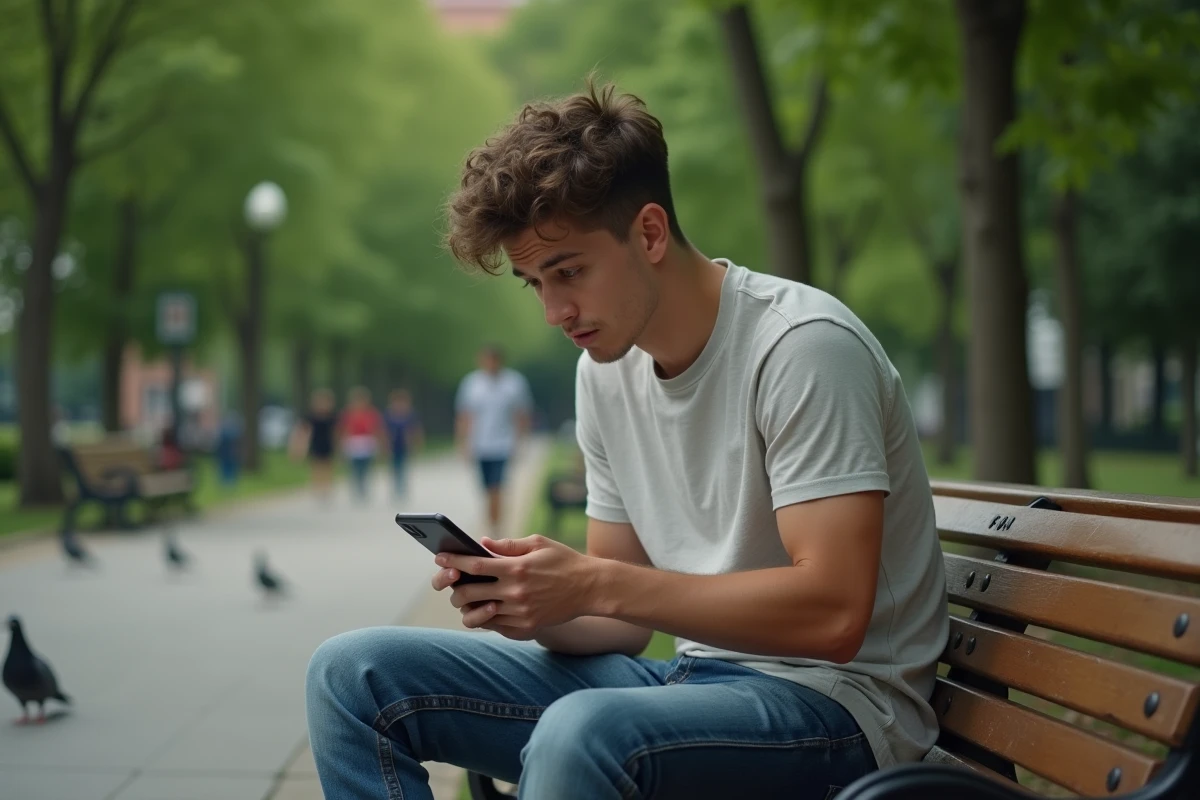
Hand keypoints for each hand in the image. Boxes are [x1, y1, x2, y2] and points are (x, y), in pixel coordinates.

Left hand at [431, 536, 597, 637]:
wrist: (591, 588)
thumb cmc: (564, 561)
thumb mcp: (538, 544)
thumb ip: (508, 545)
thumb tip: (481, 543)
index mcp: (517, 567)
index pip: (474, 565)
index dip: (453, 561)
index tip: (439, 557)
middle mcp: (516, 592)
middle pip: (468, 593)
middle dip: (454, 587)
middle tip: (453, 582)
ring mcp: (520, 612)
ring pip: (479, 614)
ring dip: (468, 606)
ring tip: (469, 597)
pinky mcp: (526, 627)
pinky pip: (495, 626)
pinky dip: (487, 617)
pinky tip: (488, 607)